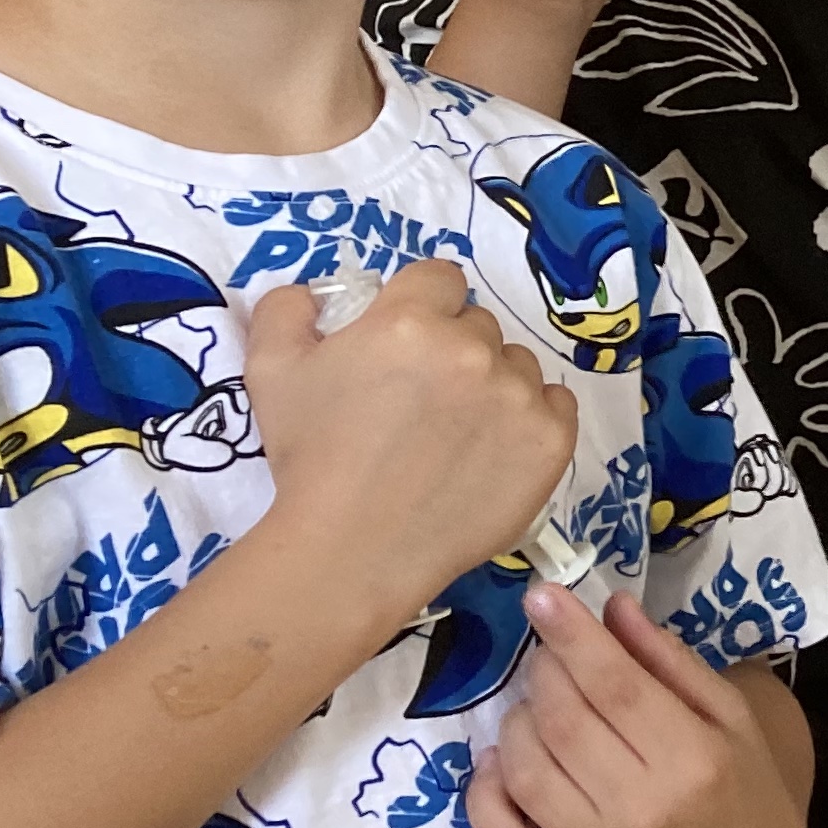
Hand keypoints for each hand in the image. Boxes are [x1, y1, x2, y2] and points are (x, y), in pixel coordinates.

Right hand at [249, 262, 579, 635]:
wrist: (354, 548)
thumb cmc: (311, 458)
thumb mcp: (271, 370)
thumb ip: (287, 309)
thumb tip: (314, 293)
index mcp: (410, 321)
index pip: (439, 279)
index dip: (423, 305)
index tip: (408, 343)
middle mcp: (473, 349)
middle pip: (477, 324)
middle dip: (453, 348)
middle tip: (422, 399)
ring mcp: (519, 396)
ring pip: (517, 364)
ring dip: (493, 383)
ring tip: (455, 431)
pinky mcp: (550, 441)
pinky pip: (556, 404)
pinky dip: (532, 417)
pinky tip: (496, 444)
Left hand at [474, 588, 807, 827]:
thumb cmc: (743, 784)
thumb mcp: (729, 714)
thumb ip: (669, 660)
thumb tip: (611, 607)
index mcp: (694, 759)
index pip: (616, 686)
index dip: (573, 637)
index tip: (541, 595)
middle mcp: (645, 810)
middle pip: (565, 722)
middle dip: (545, 672)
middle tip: (551, 655)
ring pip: (526, 771)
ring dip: (517, 722)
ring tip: (538, 708)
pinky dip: (484, 792)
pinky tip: (499, 761)